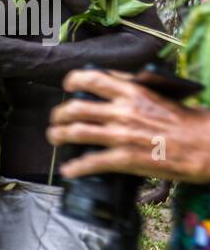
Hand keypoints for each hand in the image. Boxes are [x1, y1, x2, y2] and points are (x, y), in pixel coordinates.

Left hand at [46, 69, 209, 183]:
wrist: (205, 144)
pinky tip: (69, 170)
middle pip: (76, 108)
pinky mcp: (126, 158)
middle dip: (59, 114)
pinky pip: (92, 162)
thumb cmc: (186, 120)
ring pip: (77, 132)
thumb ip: (133, 89)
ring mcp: (122, 135)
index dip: (73, 80)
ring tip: (54, 138)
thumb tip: (111, 84)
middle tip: (56, 119)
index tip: (67, 86)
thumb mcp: (159, 95)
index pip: (93, 79)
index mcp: (133, 92)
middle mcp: (123, 111)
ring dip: (59, 136)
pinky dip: (76, 167)